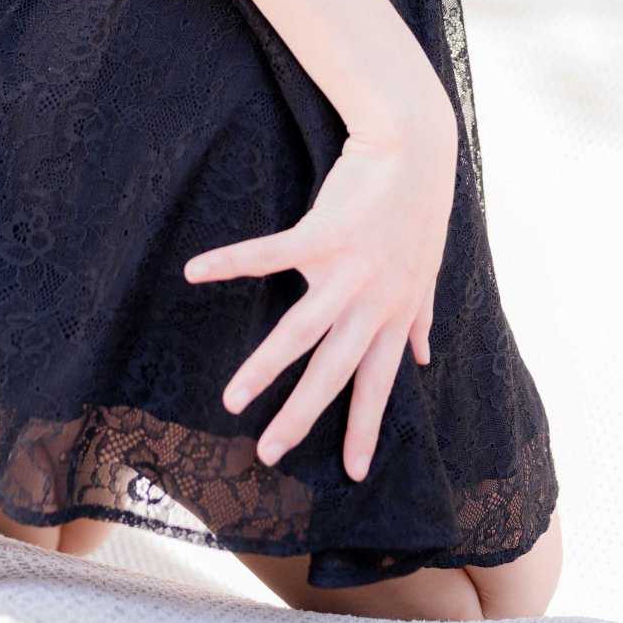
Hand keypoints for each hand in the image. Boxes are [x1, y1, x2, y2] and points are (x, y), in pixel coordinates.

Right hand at [182, 105, 458, 482]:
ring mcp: (347, 270)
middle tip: (269, 455)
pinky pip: (269, 254)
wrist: (415, 148)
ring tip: (232, 399)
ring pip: (301, 331)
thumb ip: (420, 317)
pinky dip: (230, 262)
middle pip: (333, 371)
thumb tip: (424, 358)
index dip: (365, 429)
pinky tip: (194, 272)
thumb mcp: (427, 271)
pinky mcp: (323, 232)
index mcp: (394, 314)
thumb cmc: (417, 208)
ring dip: (264, 368)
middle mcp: (372, 302)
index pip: (378, 384)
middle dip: (300, 417)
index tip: (352, 474)